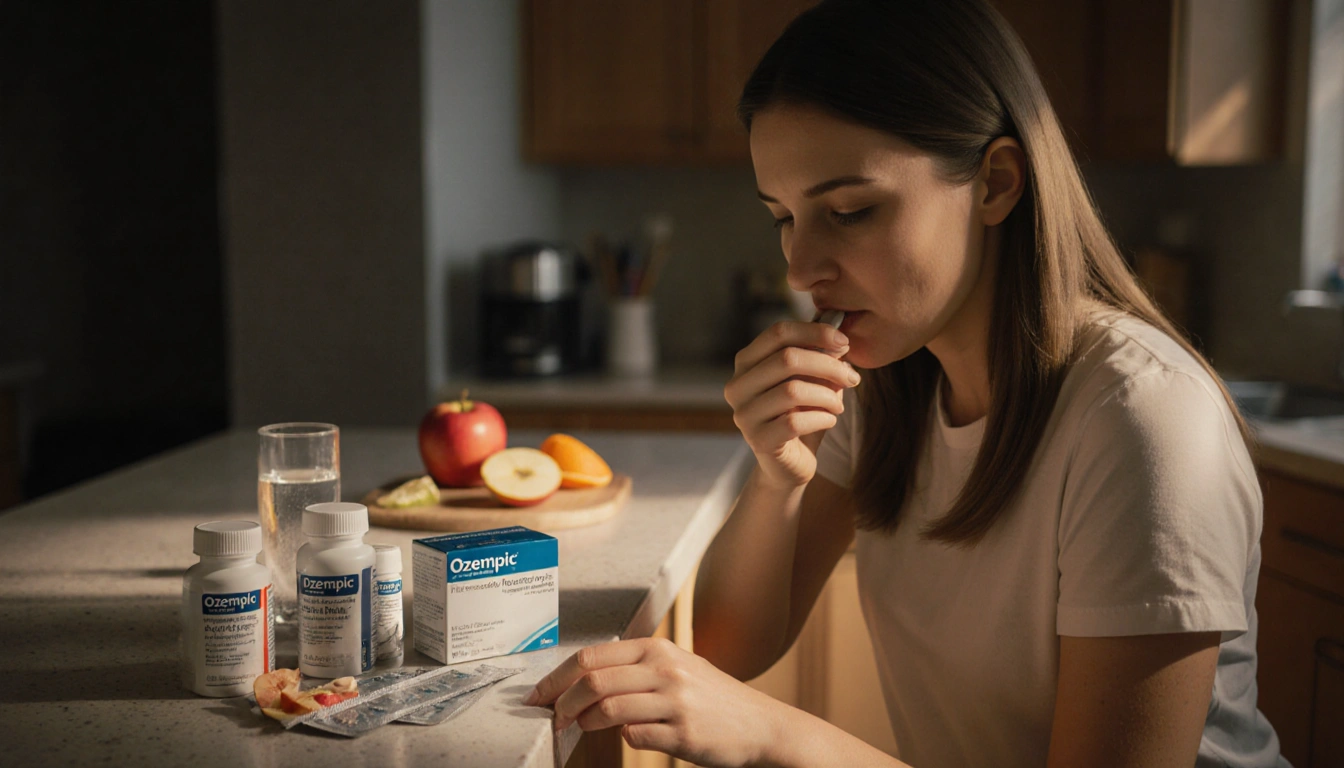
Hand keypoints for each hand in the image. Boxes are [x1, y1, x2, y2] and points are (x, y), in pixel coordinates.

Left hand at [523, 637, 786, 767]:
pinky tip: (628, 736)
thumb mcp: (678, 666)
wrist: (760, 725)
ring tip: (579, 729)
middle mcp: (665, 669)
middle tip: (550, 718)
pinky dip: (622, 738)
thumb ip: (636, 667)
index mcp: (657, 648)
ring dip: (583, 723)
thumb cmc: (712, 698)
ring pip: (606, 709)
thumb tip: (580, 679)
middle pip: (592, 681)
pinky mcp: (682, 733)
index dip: (556, 678)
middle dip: (560, 703)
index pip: (591, 657)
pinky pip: (633, 737)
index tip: (538, 695)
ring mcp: (674, 701)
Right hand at [724, 321, 859, 489]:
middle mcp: (737, 385)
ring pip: (793, 391)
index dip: (815, 333)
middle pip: (787, 359)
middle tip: (852, 377)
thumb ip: (818, 357)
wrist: (789, 464)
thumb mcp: (810, 381)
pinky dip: (822, 418)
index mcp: (747, 363)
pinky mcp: (757, 440)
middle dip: (828, 365)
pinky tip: (829, 420)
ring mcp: (743, 414)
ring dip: (827, 396)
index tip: (845, 343)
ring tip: (839, 404)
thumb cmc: (800, 415)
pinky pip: (795, 422)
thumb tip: (839, 336)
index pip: (778, 333)